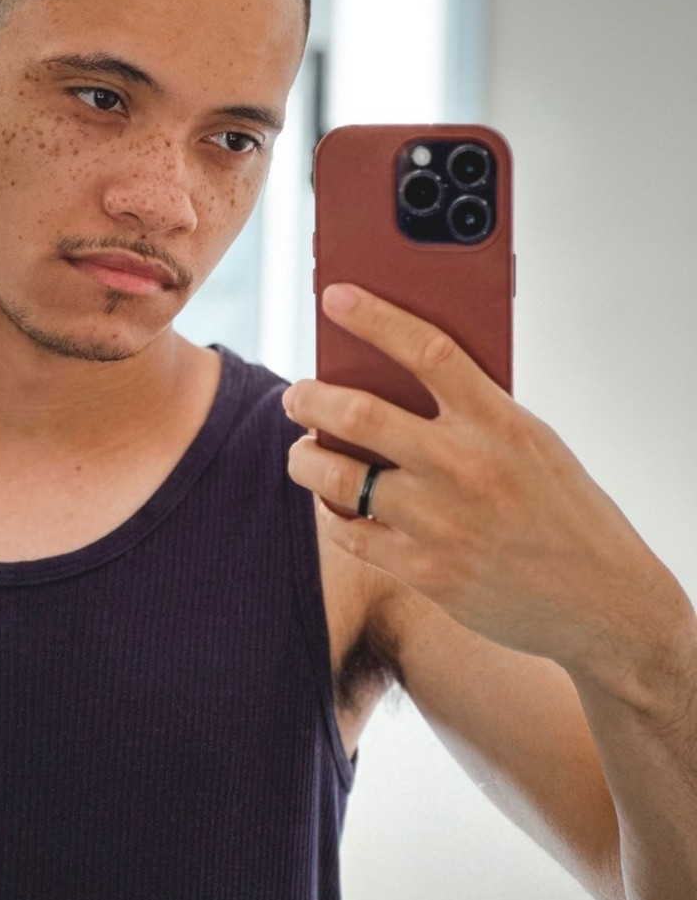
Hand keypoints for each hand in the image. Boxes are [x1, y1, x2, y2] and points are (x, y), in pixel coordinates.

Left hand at [283, 283, 688, 688]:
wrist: (601, 601)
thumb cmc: (563, 509)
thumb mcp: (533, 443)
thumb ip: (474, 411)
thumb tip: (394, 378)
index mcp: (500, 422)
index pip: (427, 350)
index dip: (374, 317)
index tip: (334, 297)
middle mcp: (465, 467)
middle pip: (359, 416)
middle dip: (310, 399)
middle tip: (297, 395)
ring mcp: (440, 523)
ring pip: (338, 478)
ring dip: (306, 460)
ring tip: (304, 453)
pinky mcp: (425, 572)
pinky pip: (351, 533)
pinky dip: (334, 515)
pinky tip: (336, 505)